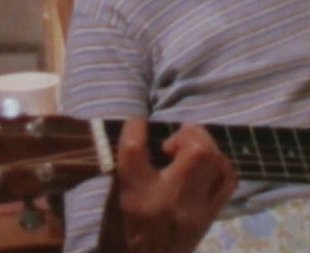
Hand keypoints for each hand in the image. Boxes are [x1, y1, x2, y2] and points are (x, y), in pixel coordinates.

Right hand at [116, 118, 236, 252]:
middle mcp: (173, 200)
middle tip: (174, 140)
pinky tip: (205, 161)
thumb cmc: (131, 223)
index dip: (139, 128)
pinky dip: (219, 162)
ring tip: (190, 145)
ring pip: (217, 163)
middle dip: (189, 134)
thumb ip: (130, 156)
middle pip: (198, 153)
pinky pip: (227, 179)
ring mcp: (199, 209)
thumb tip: (140, 124)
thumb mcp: (121, 189)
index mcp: (141, 193)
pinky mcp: (211, 214)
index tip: (143, 125)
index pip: (136, 151)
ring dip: (205, 144)